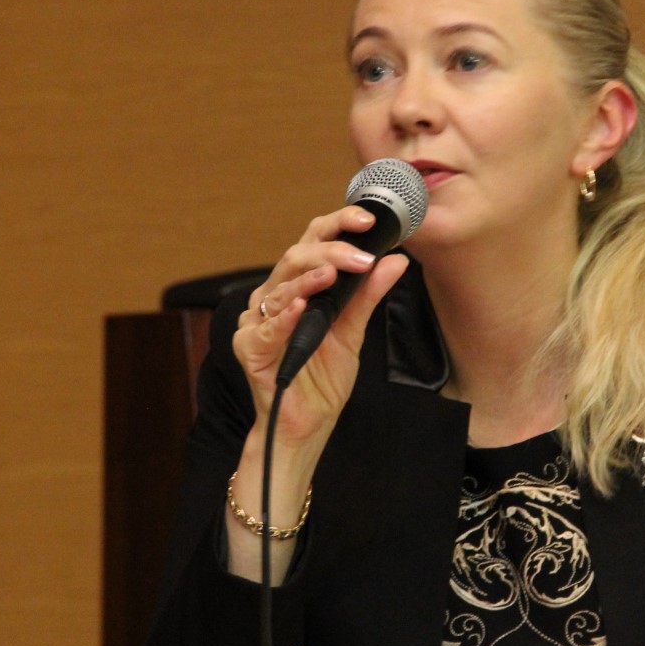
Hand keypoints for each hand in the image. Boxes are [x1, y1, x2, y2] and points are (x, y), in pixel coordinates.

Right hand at [234, 205, 408, 456]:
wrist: (308, 425)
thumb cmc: (322, 379)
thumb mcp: (353, 331)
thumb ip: (368, 295)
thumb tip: (395, 261)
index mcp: (297, 286)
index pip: (313, 242)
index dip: (338, 225)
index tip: (368, 220)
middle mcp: (274, 296)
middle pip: (295, 257)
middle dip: (331, 251)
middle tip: (362, 256)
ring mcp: (257, 321)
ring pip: (280, 287)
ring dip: (309, 279)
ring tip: (333, 273)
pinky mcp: (248, 348)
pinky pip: (266, 328)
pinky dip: (284, 317)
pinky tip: (301, 307)